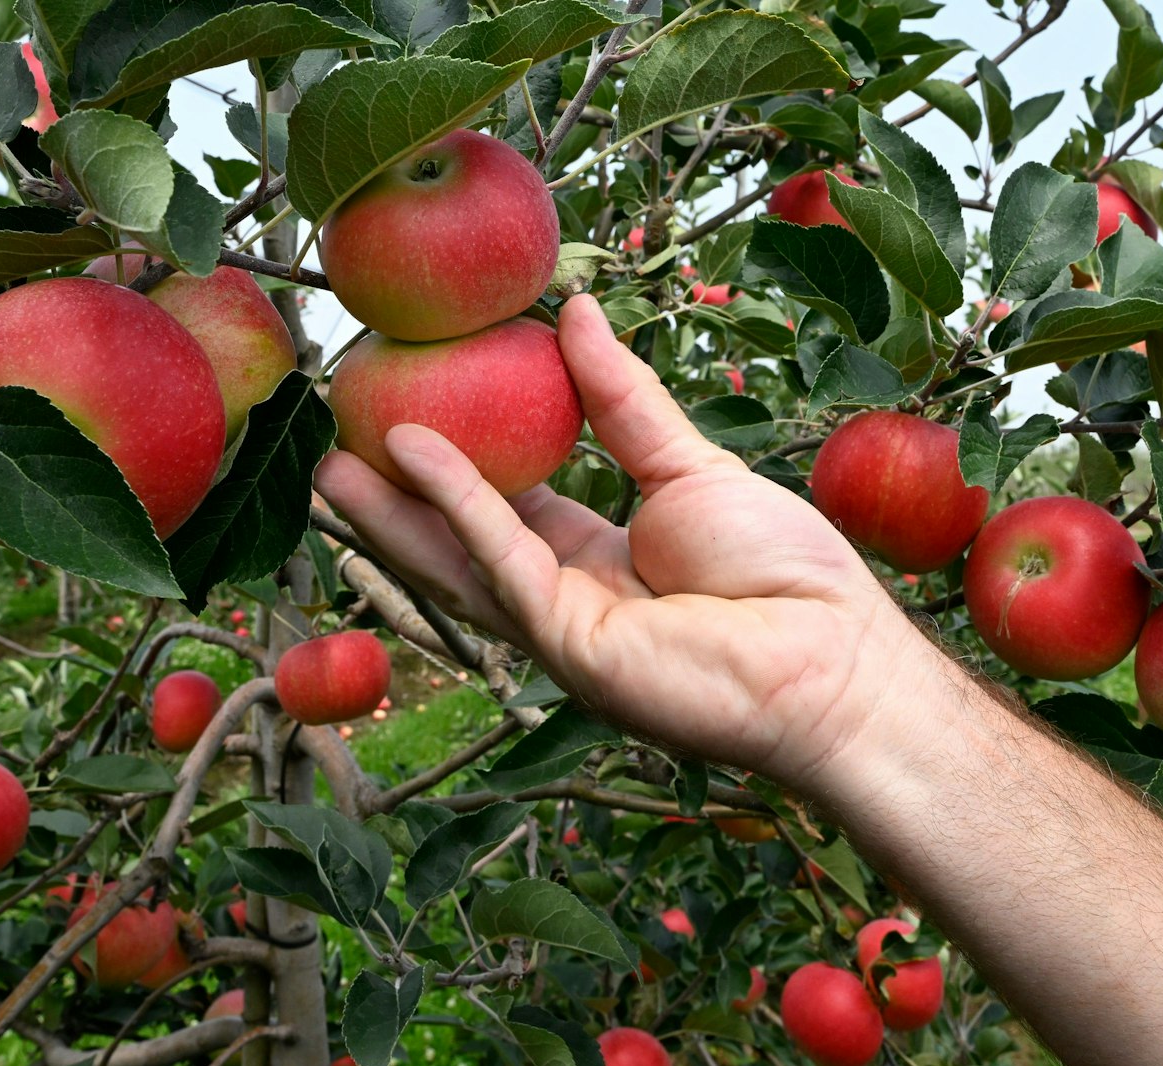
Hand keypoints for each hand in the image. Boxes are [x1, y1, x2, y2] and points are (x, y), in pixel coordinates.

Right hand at [313, 295, 944, 793]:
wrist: (834, 659)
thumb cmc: (786, 572)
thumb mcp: (688, 463)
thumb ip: (623, 398)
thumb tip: (575, 309)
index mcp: (601, 557)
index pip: (511, 503)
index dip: (460, 458)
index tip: (412, 400)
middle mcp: (569, 596)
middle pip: (464, 539)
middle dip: (398, 496)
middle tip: (338, 437)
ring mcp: (562, 628)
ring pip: (460, 561)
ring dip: (392, 512)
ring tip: (328, 463)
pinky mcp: (567, 645)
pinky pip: (501, 562)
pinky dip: (456, 506)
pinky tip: (413, 452)